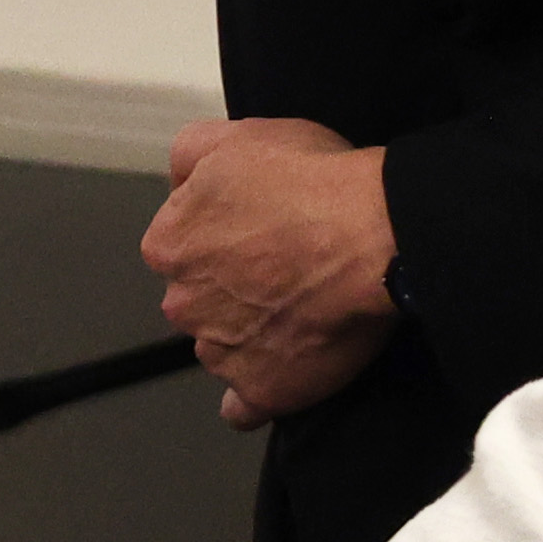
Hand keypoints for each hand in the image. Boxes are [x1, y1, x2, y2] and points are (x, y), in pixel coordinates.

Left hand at [143, 116, 399, 426]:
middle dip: (232, 287)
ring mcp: (221, 353)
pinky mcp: (262, 390)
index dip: (221, 234)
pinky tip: (279, 374)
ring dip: (250, 335)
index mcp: (169, 245)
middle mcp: (184, 304)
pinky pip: (244, 406)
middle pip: (200, 299)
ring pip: (222, 347)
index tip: (260, 228)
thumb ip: (190, 154)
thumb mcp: (240, 135)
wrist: (373, 235)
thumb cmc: (311, 182)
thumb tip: (180, 182)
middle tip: (286, 267)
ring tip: (301, 310)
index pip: (179, 246)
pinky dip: (258, 393)